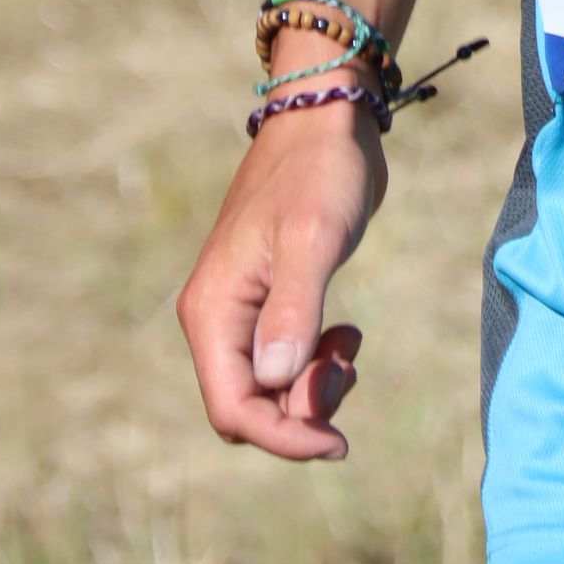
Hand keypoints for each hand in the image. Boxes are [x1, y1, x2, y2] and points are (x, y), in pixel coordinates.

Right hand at [176, 94, 386, 459]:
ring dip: (314, 386)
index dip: (283, 438)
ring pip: (270, 390)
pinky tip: (346, 334)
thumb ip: (293, 310)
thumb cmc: (320, 172)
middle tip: (349, 367)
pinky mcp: (270, 302)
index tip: (339, 442)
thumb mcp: (312, 239)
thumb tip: (274, 380)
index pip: (234, 410)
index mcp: (213, 310)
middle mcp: (218, 318)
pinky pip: (285, 363)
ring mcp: (242, 312)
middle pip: (249, 409)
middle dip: (301, 411)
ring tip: (350, 344)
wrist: (328, 121)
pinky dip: (317, 363)